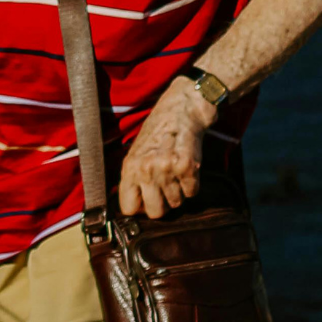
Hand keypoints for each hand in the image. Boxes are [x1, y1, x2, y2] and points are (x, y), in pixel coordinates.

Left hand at [118, 80, 216, 218]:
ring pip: (176, 203)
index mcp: (130, 168)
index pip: (128, 208)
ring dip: (179, 192)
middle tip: (166, 189)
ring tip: (176, 173)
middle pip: (155, 212)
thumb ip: (134, 179)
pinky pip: (192, 192)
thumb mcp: (136, 153)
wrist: (182, 109)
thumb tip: (135, 208)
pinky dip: (192, 184)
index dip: (140, 208)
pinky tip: (187, 168)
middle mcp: (146, 170)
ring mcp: (167, 170)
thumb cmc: (159, 132)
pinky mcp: (187, 167)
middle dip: (163, 205)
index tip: (147, 202)